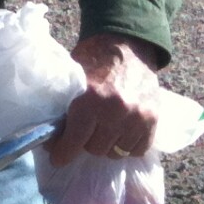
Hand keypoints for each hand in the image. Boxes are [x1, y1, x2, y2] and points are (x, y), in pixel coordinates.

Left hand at [45, 34, 161, 166]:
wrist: (127, 46)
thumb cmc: (94, 62)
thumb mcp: (73, 80)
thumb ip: (63, 108)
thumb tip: (50, 137)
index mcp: (89, 100)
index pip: (74, 142)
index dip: (62, 153)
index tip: (57, 158)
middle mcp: (115, 111)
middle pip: (94, 149)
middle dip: (84, 144)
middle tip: (81, 133)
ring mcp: (137, 117)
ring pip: (115, 152)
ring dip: (106, 145)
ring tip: (102, 131)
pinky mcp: (153, 119)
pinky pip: (138, 149)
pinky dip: (127, 145)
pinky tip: (120, 133)